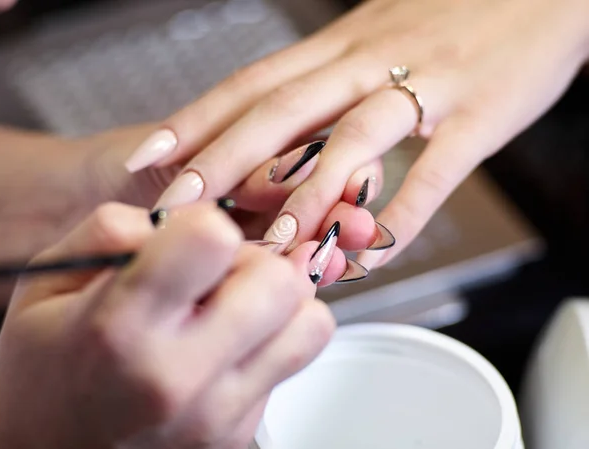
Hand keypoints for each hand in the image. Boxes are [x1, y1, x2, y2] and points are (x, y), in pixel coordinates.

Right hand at [0, 202, 339, 448]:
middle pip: (281, 282)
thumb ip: (116, 229)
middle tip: (220, 276)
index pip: (213, 242)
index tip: (195, 239)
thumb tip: (189, 216)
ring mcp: (217, 415)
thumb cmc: (46, 370)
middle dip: (258, 262)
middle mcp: (178, 377)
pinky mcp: (240, 435)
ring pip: (310, 324)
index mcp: (121, 327)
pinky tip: (227, 346)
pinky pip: (292, 362)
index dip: (210, 226)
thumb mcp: (50, 283)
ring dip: (281, 302)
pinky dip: (271, 341)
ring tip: (236, 308)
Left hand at [124, 0, 588, 266]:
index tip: (153, 159)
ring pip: (352, 141)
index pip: (254, 84)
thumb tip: (286, 135)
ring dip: (307, 195)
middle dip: (225, 161)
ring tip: (270, 247)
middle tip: (180, 208)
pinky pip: (434, 172)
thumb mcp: (377, 36)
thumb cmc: (452, 16)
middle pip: (283, 111)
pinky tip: (371, 254)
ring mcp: (424, 87)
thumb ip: (331, 82)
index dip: (198, 120)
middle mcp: (368, 63)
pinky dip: (401, 216)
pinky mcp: (477, 115)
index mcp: (339, 46)